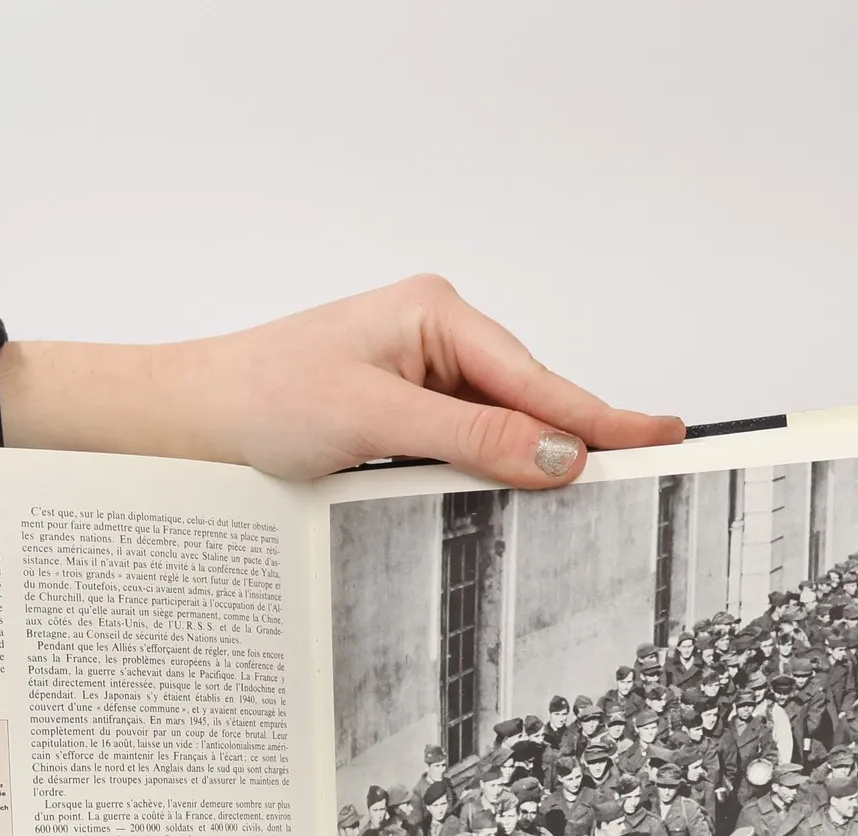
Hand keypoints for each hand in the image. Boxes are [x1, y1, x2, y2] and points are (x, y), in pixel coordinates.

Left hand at [0, 275, 683, 489]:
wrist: (194, 422)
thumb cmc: (263, 398)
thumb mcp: (374, 419)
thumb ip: (470, 438)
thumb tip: (557, 454)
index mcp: (436, 314)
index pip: (536, 378)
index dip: (600, 416)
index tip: (663, 436)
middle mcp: (436, 340)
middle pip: (529, 404)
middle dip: (576, 444)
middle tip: (648, 476)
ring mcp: (421, 381)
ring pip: (501, 433)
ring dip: (529, 467)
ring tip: (592, 494)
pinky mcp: (403, 421)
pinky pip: (468, 451)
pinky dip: (490, 477)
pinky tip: (515, 499)